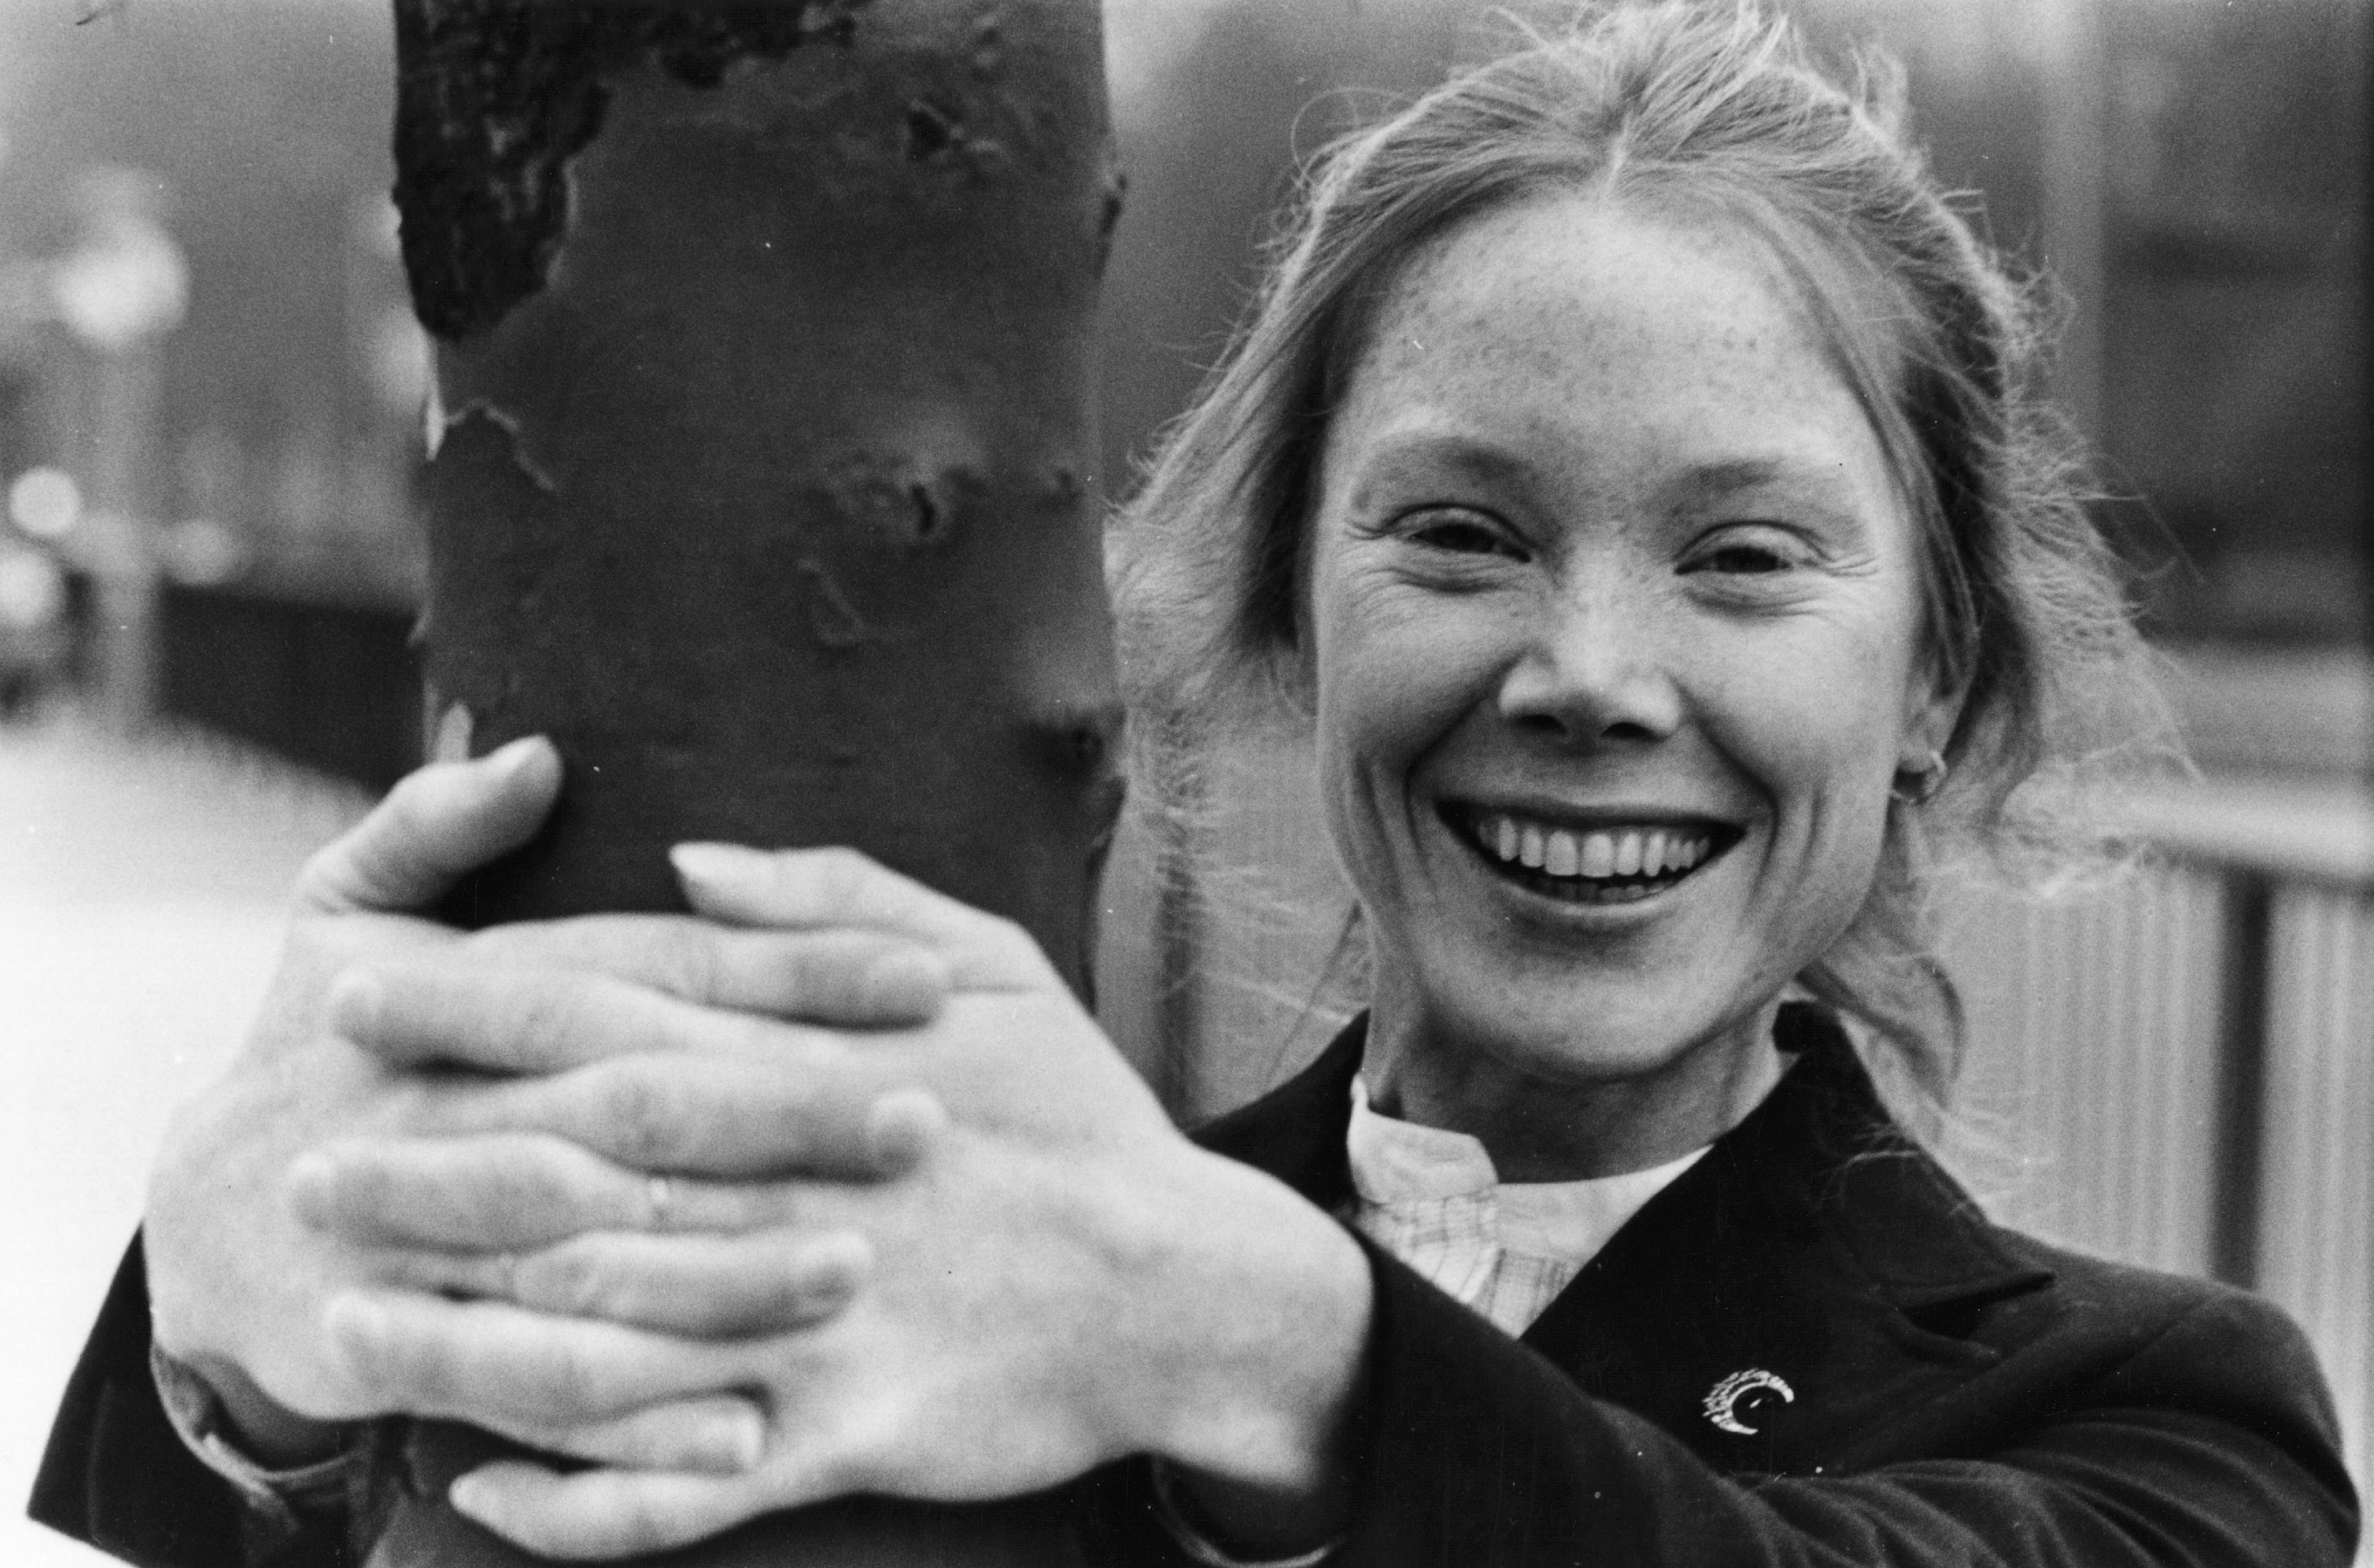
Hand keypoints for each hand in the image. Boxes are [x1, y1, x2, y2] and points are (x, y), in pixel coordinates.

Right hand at [142, 743, 949, 1472]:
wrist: (206, 1221)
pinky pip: (536, 1394)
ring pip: (596, 1259)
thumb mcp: (340, 908)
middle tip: (927, 1118)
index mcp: (473, 996)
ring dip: (726, 1271)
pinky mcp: (416, 1354)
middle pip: (642, 1108)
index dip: (795, 970)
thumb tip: (532, 751)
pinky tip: (747, 1430)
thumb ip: (433, 822)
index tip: (928, 979)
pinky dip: (637, 1422)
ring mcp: (431, 1244)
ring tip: (858, 1265)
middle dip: (787, 1114)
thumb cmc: (316, 1044)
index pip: (659, 972)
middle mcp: (459, 1115)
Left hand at [308, 846, 1376, 1558]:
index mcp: (817, 1070)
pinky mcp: (841, 1435)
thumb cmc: (1081, 1115)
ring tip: (340, 1325)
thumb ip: (837, 899)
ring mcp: (814, 1324)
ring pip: (608, 1333)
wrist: (1186, 1287)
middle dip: (429, 1169)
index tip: (357, 999)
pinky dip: (579, 1494)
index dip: (476, 1013)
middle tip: (302, 1168)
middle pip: (578, 1177)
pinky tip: (482, 1484)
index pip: (614, 1027)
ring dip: (464, 1332)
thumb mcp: (992, 961)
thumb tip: (690, 862)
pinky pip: (684, 1482)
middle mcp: (796, 1192)